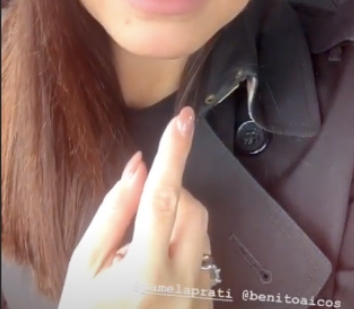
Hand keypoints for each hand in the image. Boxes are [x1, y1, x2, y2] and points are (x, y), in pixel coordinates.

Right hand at [58, 108, 212, 308]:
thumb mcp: (83, 268)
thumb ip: (113, 213)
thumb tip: (137, 168)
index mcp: (144, 273)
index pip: (164, 198)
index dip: (174, 154)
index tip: (183, 122)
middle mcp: (181, 283)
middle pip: (191, 210)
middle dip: (168, 200)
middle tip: (136, 222)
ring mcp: (201, 293)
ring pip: (200, 233)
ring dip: (175, 228)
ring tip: (140, 259)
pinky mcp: (210, 299)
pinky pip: (204, 257)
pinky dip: (182, 252)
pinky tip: (156, 277)